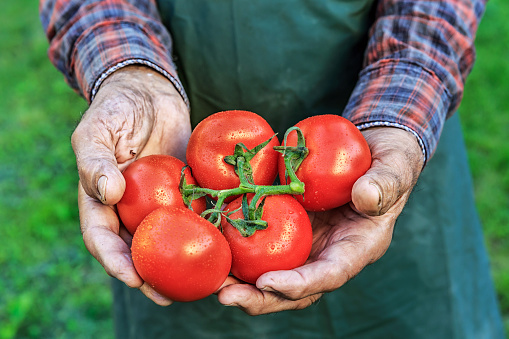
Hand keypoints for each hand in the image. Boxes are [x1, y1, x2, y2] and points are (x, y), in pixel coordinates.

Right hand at [72, 65, 190, 305]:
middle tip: (169, 296)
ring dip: (185, 264)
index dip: (116, 262)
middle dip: (153, 277)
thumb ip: (95, 161)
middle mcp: (132, 210)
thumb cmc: (116, 109)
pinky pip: (197, 214)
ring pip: (172, 240)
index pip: (103, 239)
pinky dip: (209, 232)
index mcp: (102, 201)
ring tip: (205, 284)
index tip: (133, 279)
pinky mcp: (188, 192)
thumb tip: (109, 193)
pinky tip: (227, 246)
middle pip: (140, 250)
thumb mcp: (97, 131)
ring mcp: (161, 204)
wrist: (150, 94)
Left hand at [216, 127, 423, 314]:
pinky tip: (215, 243)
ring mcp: (308, 243)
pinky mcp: (291, 228)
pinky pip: (265, 245)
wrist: (371, 153)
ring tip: (212, 280)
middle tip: (226, 295)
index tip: (267, 283)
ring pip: (274, 273)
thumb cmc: (388, 161)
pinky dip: (240, 250)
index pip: (329, 275)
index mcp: (358, 247)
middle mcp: (329, 253)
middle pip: (295, 288)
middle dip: (261, 298)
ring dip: (243, 282)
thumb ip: (385, 183)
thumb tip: (366, 197)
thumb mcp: (394, 167)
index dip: (299, 284)